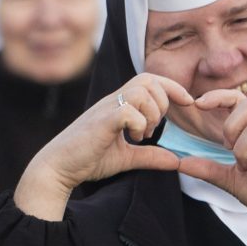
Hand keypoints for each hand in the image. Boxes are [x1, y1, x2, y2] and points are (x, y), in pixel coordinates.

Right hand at [15, 73, 192, 219]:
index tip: (188, 103)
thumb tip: (177, 160)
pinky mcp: (101, 121)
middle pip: (148, 79)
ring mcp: (106, 109)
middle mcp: (113, 101)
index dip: (173, 87)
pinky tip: (133, 138)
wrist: (58, 166)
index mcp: (119, 104)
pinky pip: (128, 111)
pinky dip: (138, 124)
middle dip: (163, 101)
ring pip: (141, 92)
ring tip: (144, 133)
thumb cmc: (87, 159)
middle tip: (155, 127)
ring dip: (151, 113)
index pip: (150, 80)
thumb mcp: (125, 157)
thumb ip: (150, 155)